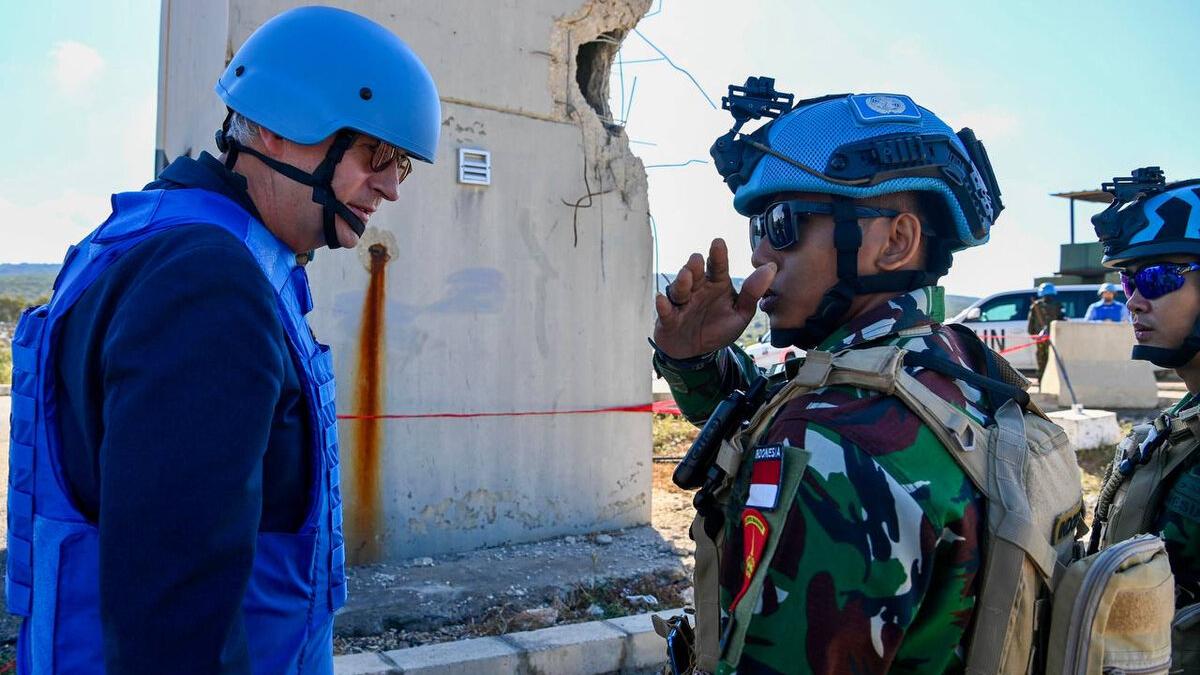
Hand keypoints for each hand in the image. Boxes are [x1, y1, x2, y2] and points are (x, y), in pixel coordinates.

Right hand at [653, 238, 776, 358]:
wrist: (696, 353)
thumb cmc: (717, 328)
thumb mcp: (741, 314)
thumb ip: (753, 293)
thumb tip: (771, 267)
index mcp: (716, 285)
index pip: (718, 267)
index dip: (718, 256)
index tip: (718, 243)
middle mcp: (697, 289)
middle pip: (695, 273)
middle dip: (695, 266)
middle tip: (698, 261)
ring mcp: (682, 303)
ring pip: (679, 288)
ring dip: (681, 282)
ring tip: (686, 276)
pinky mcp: (668, 318)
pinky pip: (665, 311)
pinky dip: (663, 305)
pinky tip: (663, 300)